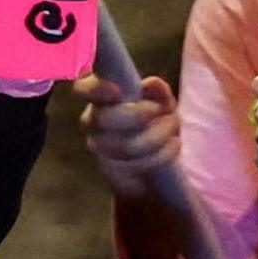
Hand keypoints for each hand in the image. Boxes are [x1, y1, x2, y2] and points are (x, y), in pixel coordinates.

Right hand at [70, 72, 181, 201]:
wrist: (158, 157)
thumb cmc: (155, 118)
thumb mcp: (161, 101)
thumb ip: (157, 91)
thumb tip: (149, 85)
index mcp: (100, 98)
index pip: (82, 89)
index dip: (95, 90)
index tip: (116, 91)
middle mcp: (93, 123)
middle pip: (104, 120)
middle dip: (138, 114)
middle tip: (163, 110)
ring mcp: (99, 149)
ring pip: (124, 146)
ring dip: (159, 136)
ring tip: (175, 127)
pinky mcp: (112, 173)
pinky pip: (135, 167)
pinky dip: (160, 155)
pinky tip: (173, 144)